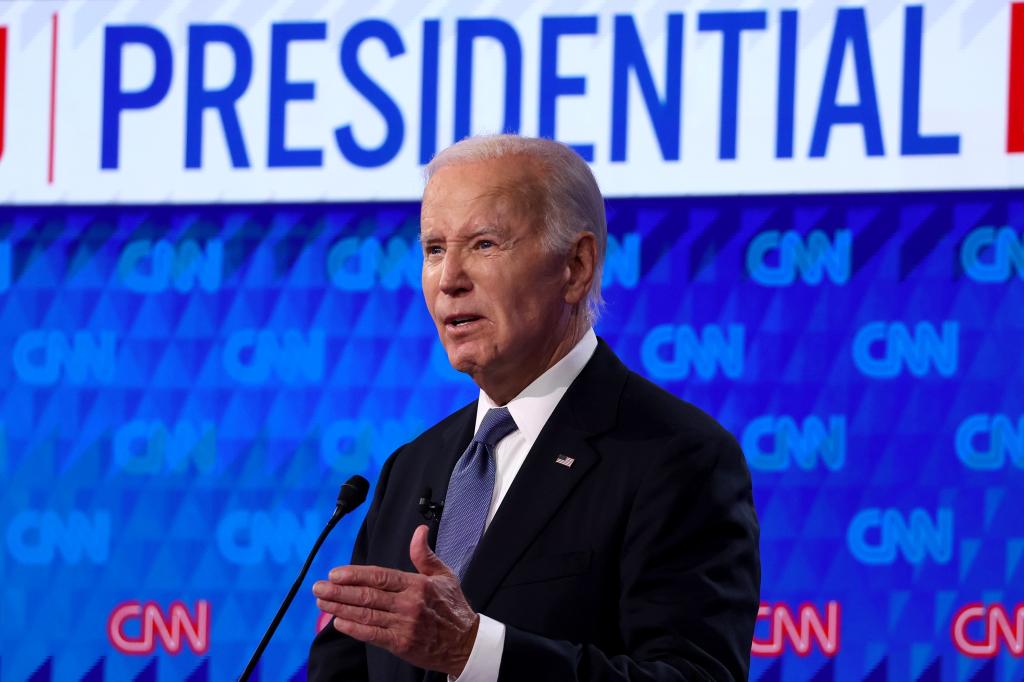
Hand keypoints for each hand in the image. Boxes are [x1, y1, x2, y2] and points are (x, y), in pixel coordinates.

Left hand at [313, 525, 479, 676]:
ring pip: (366, 614)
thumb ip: (424, 554)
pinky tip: (339, 623)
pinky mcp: (401, 644)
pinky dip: (354, 629)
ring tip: (322, 603)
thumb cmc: (453, 608)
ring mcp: (403, 625)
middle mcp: (408, 604)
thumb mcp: (444, 575)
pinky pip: (372, 635)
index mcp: (417, 585)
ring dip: (340, 608)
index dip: (355, 575)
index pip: (380, 577)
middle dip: (339, 591)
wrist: (465, 643)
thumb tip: (419, 531)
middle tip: (318, 588)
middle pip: (367, 595)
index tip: (335, 573)